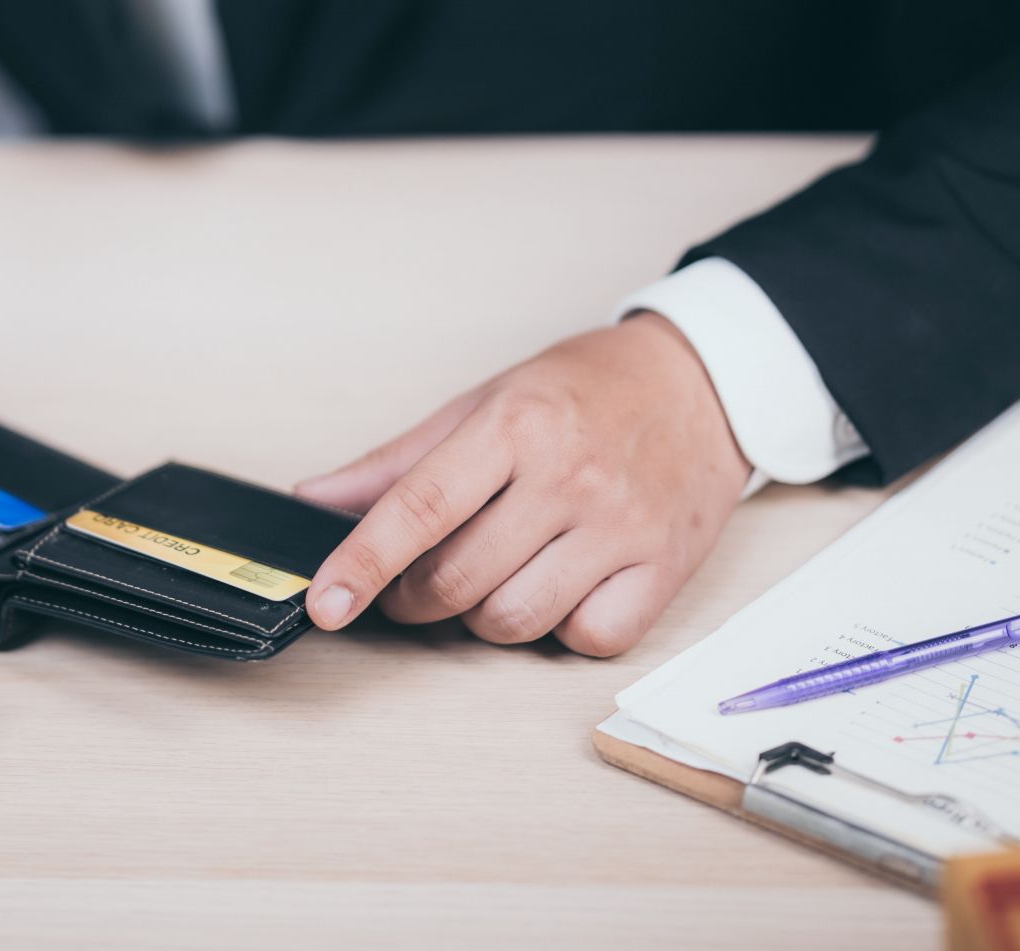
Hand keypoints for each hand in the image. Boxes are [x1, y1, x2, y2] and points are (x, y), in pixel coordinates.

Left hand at [298, 313, 751, 655]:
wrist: (704, 382)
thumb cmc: (587, 390)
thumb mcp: (485, 401)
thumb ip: (398, 461)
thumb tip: (316, 501)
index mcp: (516, 426)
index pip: (420, 508)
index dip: (362, 563)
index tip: (325, 603)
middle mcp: (570, 478)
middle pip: (458, 581)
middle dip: (415, 597)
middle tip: (416, 579)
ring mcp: (621, 528)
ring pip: (513, 620)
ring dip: (484, 615)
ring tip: (497, 572)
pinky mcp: (663, 569)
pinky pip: (588, 638)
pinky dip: (561, 627)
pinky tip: (561, 586)